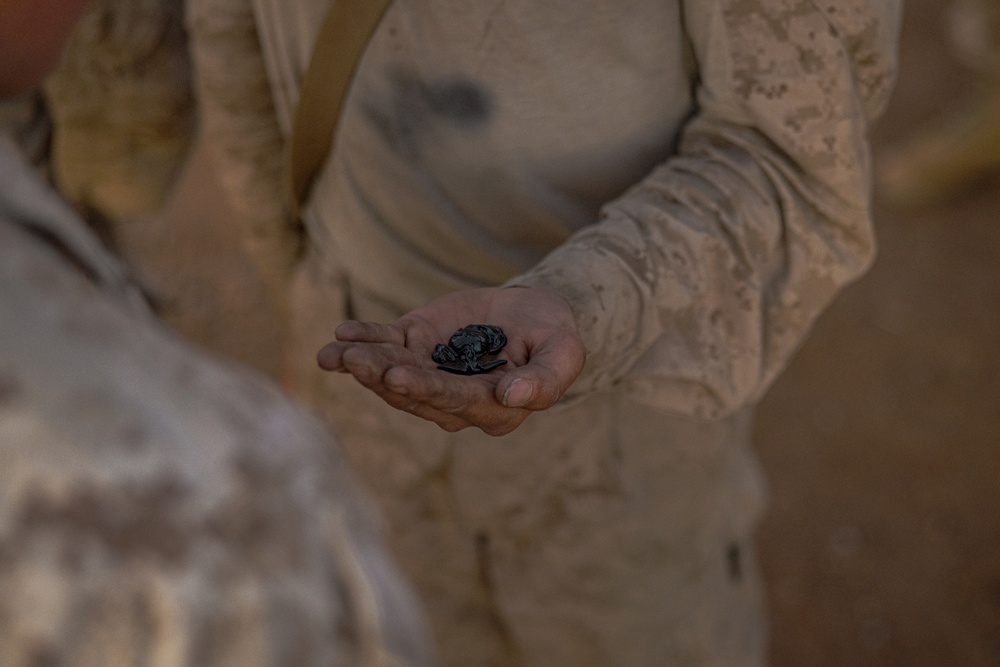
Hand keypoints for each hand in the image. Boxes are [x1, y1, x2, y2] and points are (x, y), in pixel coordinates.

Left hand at [316, 287, 585, 435]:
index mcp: (491, 408)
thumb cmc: (553, 336)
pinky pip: (385, 346)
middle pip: (413, 392)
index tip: (397, 377)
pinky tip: (341, 334)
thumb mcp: (564, 352)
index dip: (424, 390)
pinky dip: (363, 339)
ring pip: (392, 372)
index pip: (453, 400)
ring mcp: (430, 373)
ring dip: (364, 364)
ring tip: (339, 352)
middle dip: (381, 376)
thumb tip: (513, 396)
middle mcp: (454, 400)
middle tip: (354, 362)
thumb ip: (546, 379)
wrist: (533, 314)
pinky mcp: (415, 347)